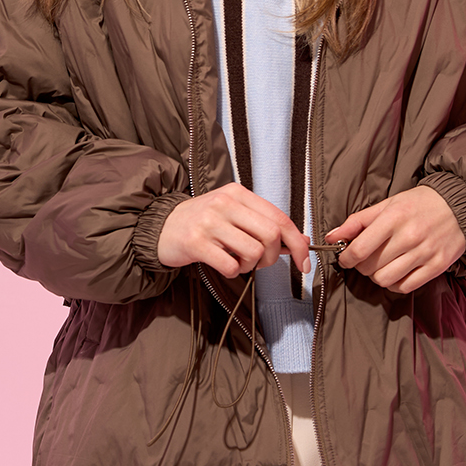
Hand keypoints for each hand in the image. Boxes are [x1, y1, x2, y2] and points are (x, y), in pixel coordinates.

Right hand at [157, 182, 310, 279]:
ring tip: (237, 261)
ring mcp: (209, 222)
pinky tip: (223, 265)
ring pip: (253, 252)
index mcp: (238, 193)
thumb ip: (265, 224)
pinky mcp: (196, 243)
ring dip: (250, 266)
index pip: (279, 218)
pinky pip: (231, 266)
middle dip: (272, 257)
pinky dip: (233, 272)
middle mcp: (224, 203)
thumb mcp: (234, 214)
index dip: (297, 243)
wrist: (161, 227)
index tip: (304, 261)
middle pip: (271, 235)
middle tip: (260, 262)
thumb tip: (302, 241)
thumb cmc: (202, 222)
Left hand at [325, 186, 465, 294]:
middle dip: (361, 266)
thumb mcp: (387, 204)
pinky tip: (397, 271)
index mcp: (393, 218)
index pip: (359, 249)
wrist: (460, 205)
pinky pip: (406, 287)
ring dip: (377, 276)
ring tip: (381, 265)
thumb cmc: (419, 203)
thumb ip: (358, 221)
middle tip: (366, 258)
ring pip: (385, 280)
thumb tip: (332, 237)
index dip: (346, 258)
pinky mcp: (437, 266)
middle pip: (370, 267)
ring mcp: (424, 253)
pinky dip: (396, 283)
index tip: (345, 258)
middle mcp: (409, 237)